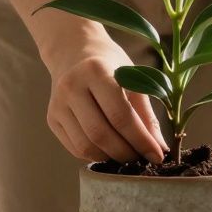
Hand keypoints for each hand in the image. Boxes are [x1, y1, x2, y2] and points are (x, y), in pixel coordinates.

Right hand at [44, 34, 167, 162]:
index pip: (121, 116)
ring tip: (128, 157)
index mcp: (96, 71)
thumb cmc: (110, 65)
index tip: (157, 155)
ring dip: (110, 158)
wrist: (73, 52)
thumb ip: (146, 114)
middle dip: (126, 153)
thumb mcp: (133, 79)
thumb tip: (159, 148)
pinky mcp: (52, 118)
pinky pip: (75, 148)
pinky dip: (96, 156)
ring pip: (85, 146)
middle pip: (100, 134)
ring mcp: (58, 104)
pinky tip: (110, 151)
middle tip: (143, 159)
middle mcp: (72, 87)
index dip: (141, 140)